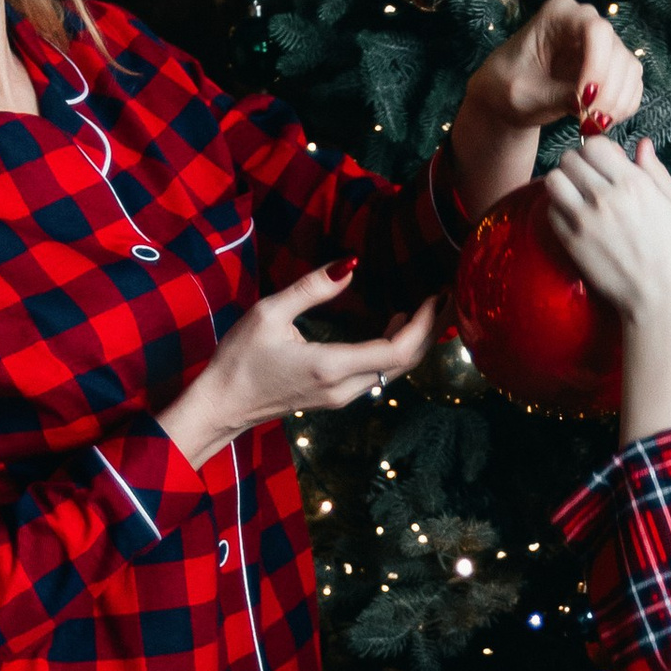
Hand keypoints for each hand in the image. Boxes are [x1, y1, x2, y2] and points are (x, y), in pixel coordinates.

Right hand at [158, 259, 438, 465]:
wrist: (222, 406)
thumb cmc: (239, 359)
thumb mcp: (269, 313)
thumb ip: (312, 288)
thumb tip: (351, 264)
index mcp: (331, 366)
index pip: (397, 350)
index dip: (424, 323)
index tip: (437, 293)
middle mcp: (345, 387)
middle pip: (406, 363)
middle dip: (432, 329)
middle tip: (448, 293)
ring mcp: (343, 397)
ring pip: (396, 371)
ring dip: (417, 340)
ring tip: (429, 304)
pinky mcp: (336, 397)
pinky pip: (380, 373)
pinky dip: (397, 349)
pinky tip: (394, 323)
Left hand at [465, 0, 646, 146]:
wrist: (507, 95)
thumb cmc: (507, 87)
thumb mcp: (525, 93)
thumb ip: (559, 95)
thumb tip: (591, 103)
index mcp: (558, 13)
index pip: (596, 30)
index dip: (597, 66)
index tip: (583, 100)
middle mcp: (586, 21)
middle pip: (617, 52)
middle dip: (607, 91)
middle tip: (588, 121)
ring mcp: (603, 43)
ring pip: (630, 69)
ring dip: (617, 102)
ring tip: (592, 124)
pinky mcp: (612, 65)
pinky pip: (632, 84)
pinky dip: (622, 106)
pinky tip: (599, 120)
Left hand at [542, 132, 670, 319]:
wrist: (659, 299)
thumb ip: (657, 173)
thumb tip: (642, 146)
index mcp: (633, 183)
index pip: (594, 144)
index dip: (598, 151)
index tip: (605, 163)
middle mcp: (604, 196)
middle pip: (569, 159)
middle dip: (578, 164)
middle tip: (588, 179)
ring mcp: (584, 219)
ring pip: (553, 181)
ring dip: (563, 183)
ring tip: (576, 196)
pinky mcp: (570, 242)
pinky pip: (550, 211)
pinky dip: (558, 209)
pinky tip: (574, 218)